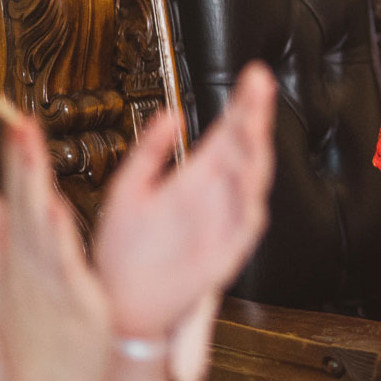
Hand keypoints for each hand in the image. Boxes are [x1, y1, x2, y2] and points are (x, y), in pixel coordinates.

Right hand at [0, 118, 111, 380]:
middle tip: (21, 123)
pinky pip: (62, 261)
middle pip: (21, 207)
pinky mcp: (70, 299)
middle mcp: (26, 269)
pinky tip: (53, 206)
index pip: (12, 203)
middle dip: (22, 163)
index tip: (17, 126)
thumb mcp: (2, 292)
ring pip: (38, 225)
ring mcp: (46, 283)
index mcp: (15, 263)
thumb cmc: (34, 348)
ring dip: (34, 185)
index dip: (16, 164)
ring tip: (33, 149)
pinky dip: (55, 234)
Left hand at [93, 63, 275, 341]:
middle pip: (245, 148)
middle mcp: (214, 197)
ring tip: (253, 127)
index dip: (242, 103)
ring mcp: (224, 222)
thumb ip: (149, 152)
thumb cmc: (125, 255)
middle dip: (254, 117)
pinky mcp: (227, 252)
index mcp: (194, 178)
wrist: (122, 305)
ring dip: (254, 155)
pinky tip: (250, 184)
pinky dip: (250, 205)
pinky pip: (246, 226)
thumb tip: (169, 114)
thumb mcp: (129, 190)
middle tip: (259, 87)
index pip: (227, 132)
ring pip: (250, 182)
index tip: (252, 75)